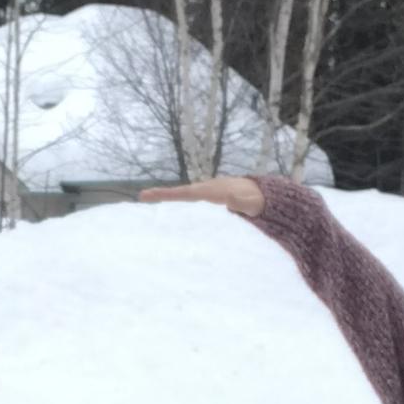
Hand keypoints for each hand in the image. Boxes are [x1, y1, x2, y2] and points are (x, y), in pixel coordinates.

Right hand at [137, 176, 264, 216]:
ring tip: (148, 200)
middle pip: (181, 193)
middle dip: (162, 195)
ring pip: (184, 197)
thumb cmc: (255, 200)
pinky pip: (190, 203)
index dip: (170, 194)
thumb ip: (240, 202)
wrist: (262, 195)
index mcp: (212, 192)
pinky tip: (169, 212)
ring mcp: (207, 195)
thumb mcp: (250, 202)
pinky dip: (178, 204)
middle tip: (142, 196)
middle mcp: (207, 190)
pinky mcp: (209, 201)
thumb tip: (228, 199)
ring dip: (167, 199)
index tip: (152, 194)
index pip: (187, 194)